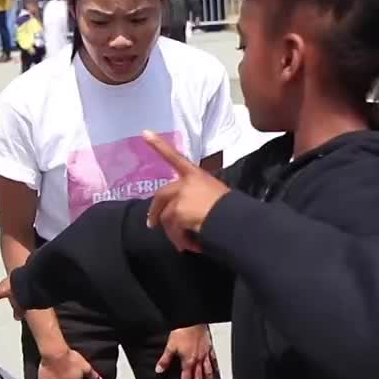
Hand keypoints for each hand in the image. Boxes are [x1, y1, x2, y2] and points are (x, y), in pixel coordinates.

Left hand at [143, 131, 229, 252]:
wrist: (234, 219)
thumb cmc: (231, 208)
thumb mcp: (215, 194)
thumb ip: (197, 197)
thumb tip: (187, 216)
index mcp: (196, 174)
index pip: (175, 157)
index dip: (159, 145)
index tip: (144, 132)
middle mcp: (185, 183)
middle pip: (162, 195)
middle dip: (155, 211)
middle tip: (152, 225)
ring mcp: (180, 197)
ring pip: (166, 217)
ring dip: (174, 233)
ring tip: (185, 243)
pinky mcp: (177, 212)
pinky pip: (173, 230)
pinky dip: (180, 240)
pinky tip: (191, 246)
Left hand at [156, 325, 216, 378]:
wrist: (193, 319)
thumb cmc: (182, 331)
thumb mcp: (170, 346)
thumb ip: (165, 360)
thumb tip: (159, 371)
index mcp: (188, 362)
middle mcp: (198, 360)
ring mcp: (205, 355)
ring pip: (208, 372)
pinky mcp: (209, 348)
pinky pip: (213, 360)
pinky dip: (214, 367)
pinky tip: (216, 372)